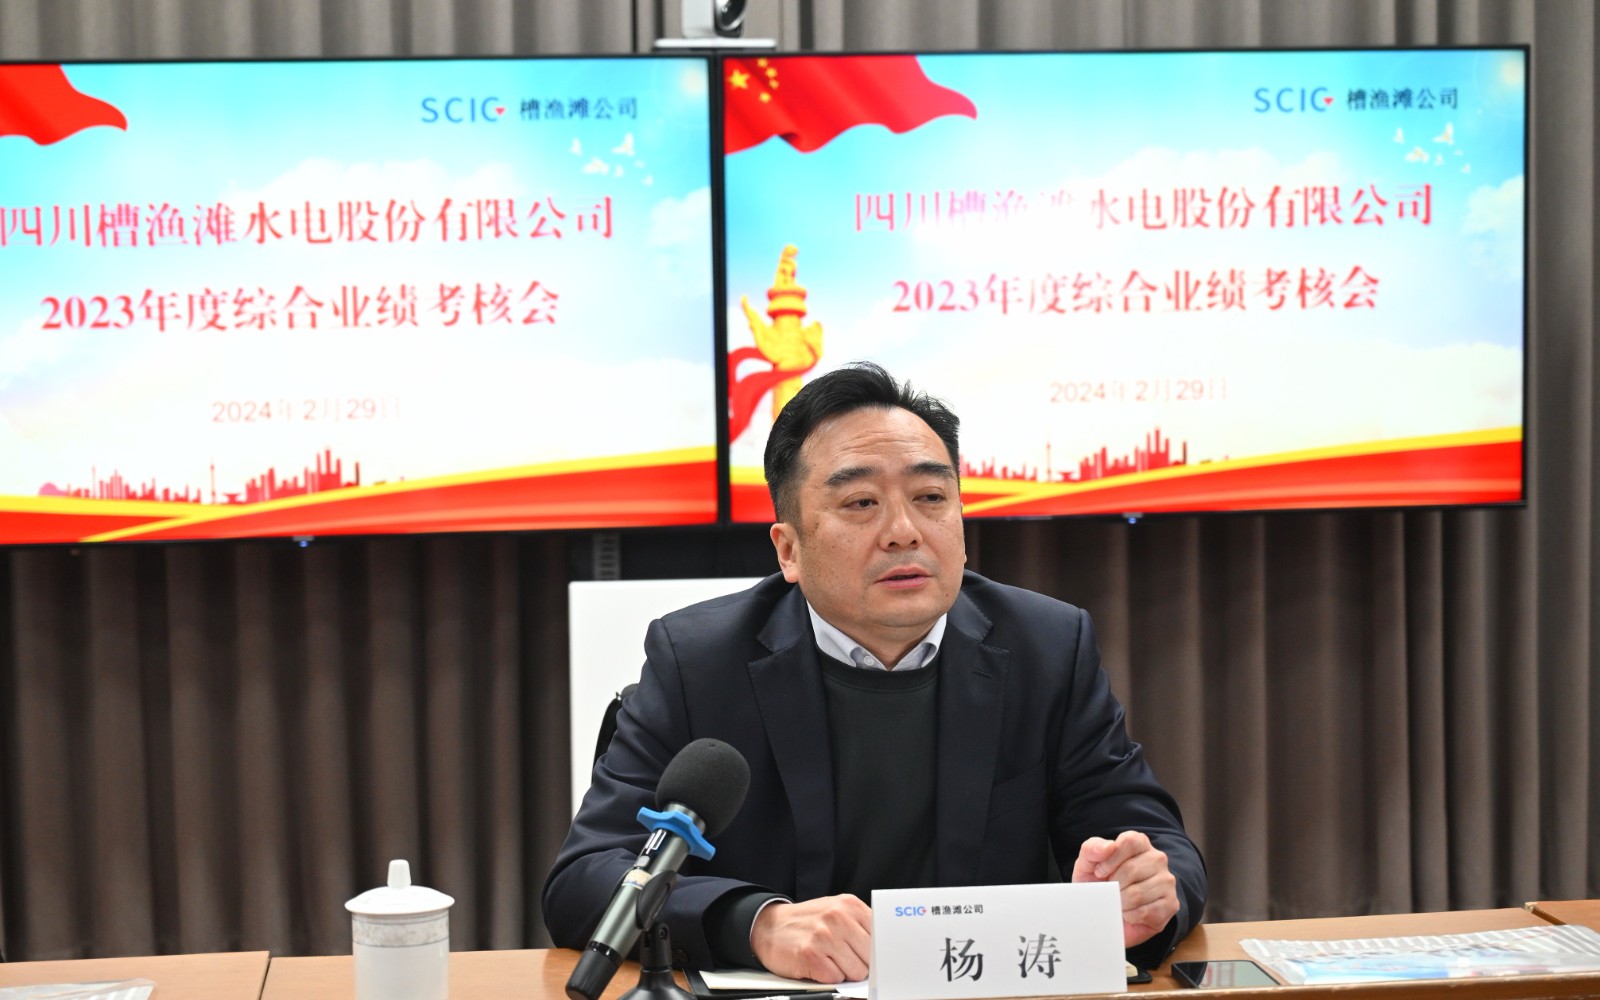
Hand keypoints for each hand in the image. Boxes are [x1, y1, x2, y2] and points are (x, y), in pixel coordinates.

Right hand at [750, 894, 872, 982]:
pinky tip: (817, 965)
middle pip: (870, 958)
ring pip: (856, 971)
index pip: (881, 936)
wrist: (768, 926)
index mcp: (849, 905)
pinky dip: (828, 978)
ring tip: (828, 960)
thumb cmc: (807, 923)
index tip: (877, 959)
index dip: (878, 952)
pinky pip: (835, 979)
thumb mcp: (835, 912)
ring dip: (843, 972)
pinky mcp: (810, 955)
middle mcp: (838, 917)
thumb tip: (882, 954)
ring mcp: (824, 935)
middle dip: (859, 964)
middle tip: (843, 958)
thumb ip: (859, 926)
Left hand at [1071, 830, 1179, 948]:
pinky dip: (1129, 916)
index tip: (1099, 872)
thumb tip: (1108, 847)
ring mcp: (1167, 881)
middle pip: (1132, 869)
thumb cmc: (1099, 882)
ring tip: (1117, 901)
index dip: (1111, 859)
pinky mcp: (1171, 904)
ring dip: (1120, 902)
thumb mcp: (1087, 863)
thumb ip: (1092, 849)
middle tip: (1109, 890)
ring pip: (1138, 893)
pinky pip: (1145, 912)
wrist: (1106, 910)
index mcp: (1139, 843)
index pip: (1130, 842)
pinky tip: (1128, 913)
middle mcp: (1158, 858)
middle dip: (1113, 885)